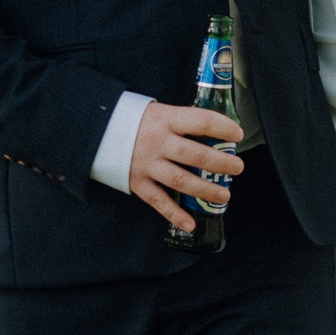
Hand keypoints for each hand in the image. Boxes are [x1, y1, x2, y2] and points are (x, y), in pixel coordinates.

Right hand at [129, 101, 244, 234]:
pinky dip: (175, 215)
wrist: (97, 129)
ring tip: (224, 195)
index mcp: (165, 119)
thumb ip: (182, 120)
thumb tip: (217, 130)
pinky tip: (191, 224)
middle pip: (194, 154)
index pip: (201, 122)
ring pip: (180, 180)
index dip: (223, 127)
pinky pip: (158, 201)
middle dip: (220, 163)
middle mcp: (157, 142)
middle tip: (237, 168)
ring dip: (205, 190)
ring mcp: (146, 163)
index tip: (238, 134)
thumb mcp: (159, 110)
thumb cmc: (135, 119)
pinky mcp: (137, 182)